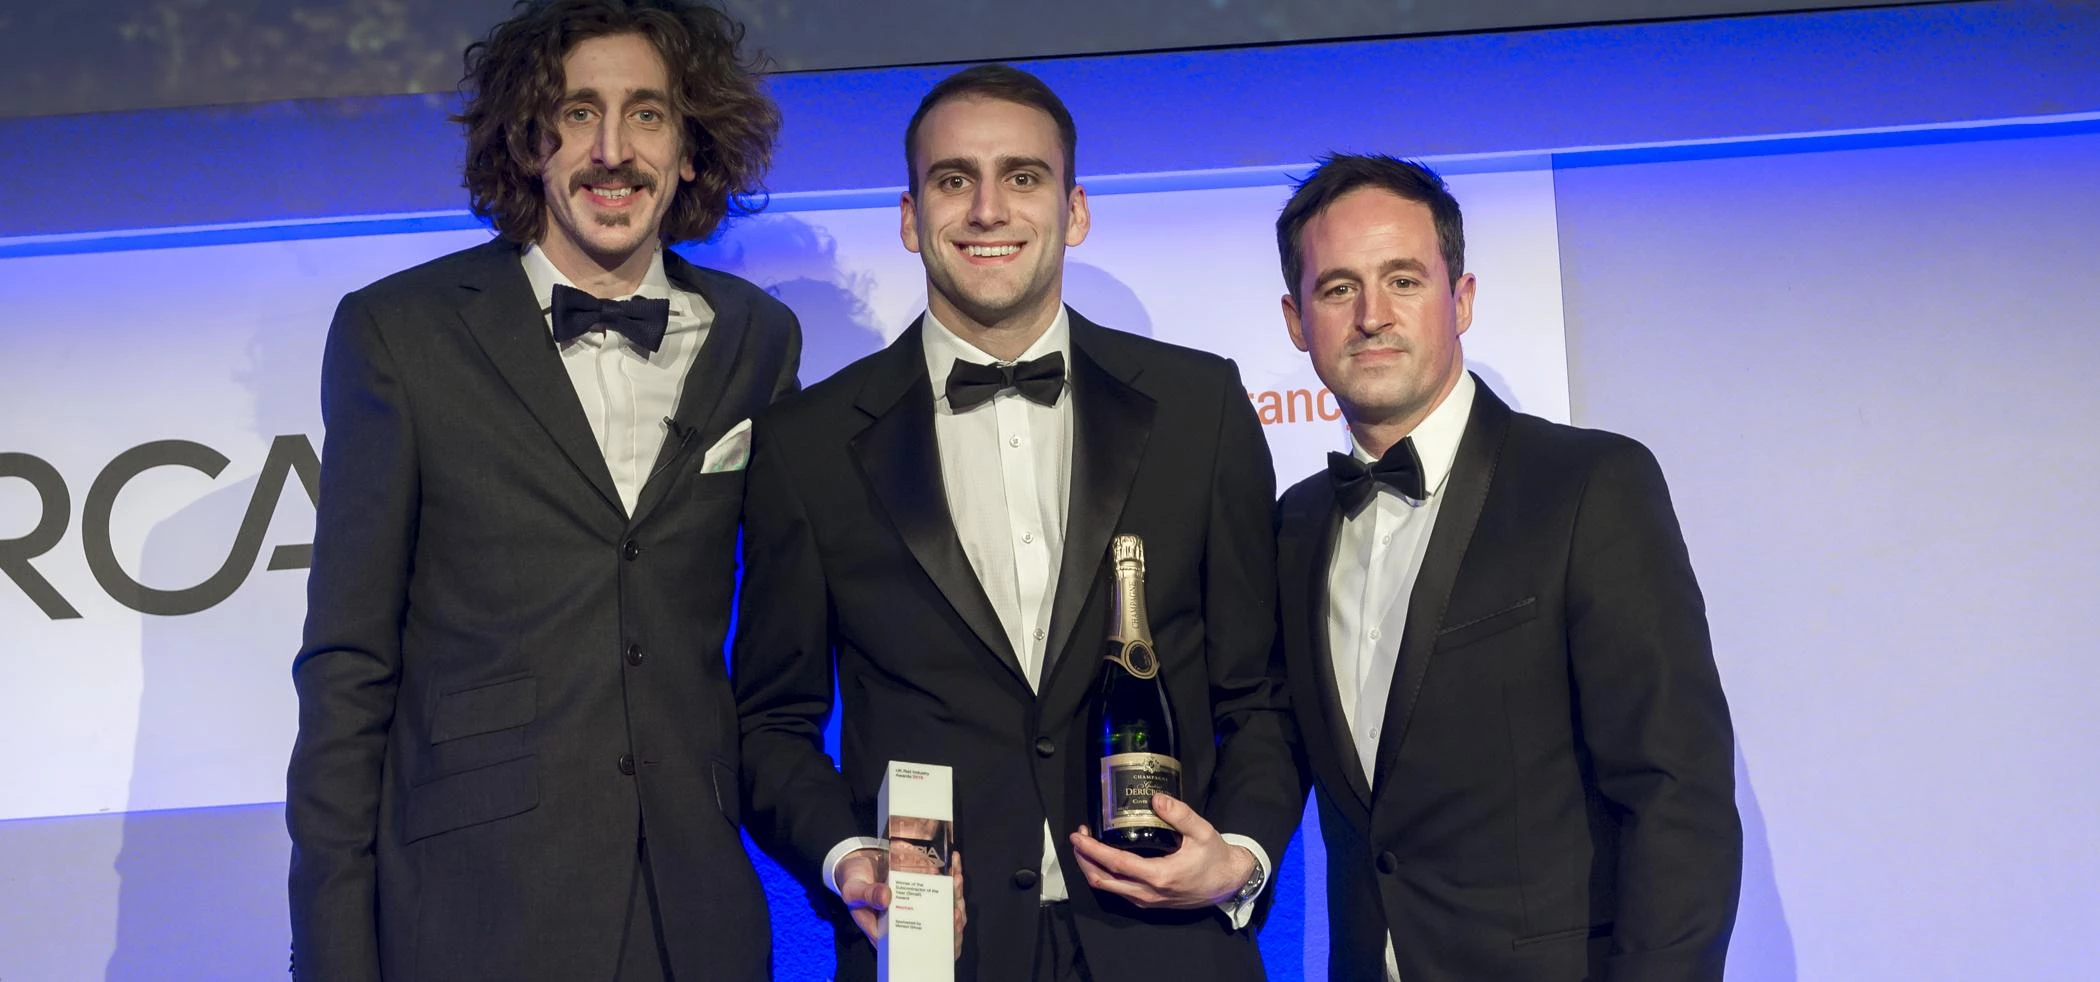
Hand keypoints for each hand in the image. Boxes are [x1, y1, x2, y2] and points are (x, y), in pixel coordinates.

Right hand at [838, 846, 968, 957]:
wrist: (857, 862)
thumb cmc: (854, 881)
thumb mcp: (853, 889)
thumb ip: (867, 894)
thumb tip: (886, 897)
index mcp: (889, 932)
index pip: (918, 946)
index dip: (937, 941)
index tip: (947, 924)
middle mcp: (907, 922)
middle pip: (937, 931)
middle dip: (953, 923)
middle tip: (956, 909)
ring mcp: (918, 906)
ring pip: (944, 910)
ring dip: (955, 896)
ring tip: (956, 879)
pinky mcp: (923, 890)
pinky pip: (942, 890)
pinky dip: (951, 878)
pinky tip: (955, 865)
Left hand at [1068, 794, 1256, 908]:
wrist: (1229, 883)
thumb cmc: (1215, 858)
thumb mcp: (1202, 831)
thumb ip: (1179, 814)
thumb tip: (1156, 798)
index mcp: (1158, 876)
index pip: (1115, 863)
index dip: (1092, 850)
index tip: (1078, 836)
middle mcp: (1148, 893)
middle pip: (1103, 881)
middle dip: (1084, 860)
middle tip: (1078, 838)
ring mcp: (1147, 901)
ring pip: (1109, 889)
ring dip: (1092, 868)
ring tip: (1087, 846)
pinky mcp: (1149, 902)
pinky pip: (1119, 892)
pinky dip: (1105, 876)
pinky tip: (1105, 860)